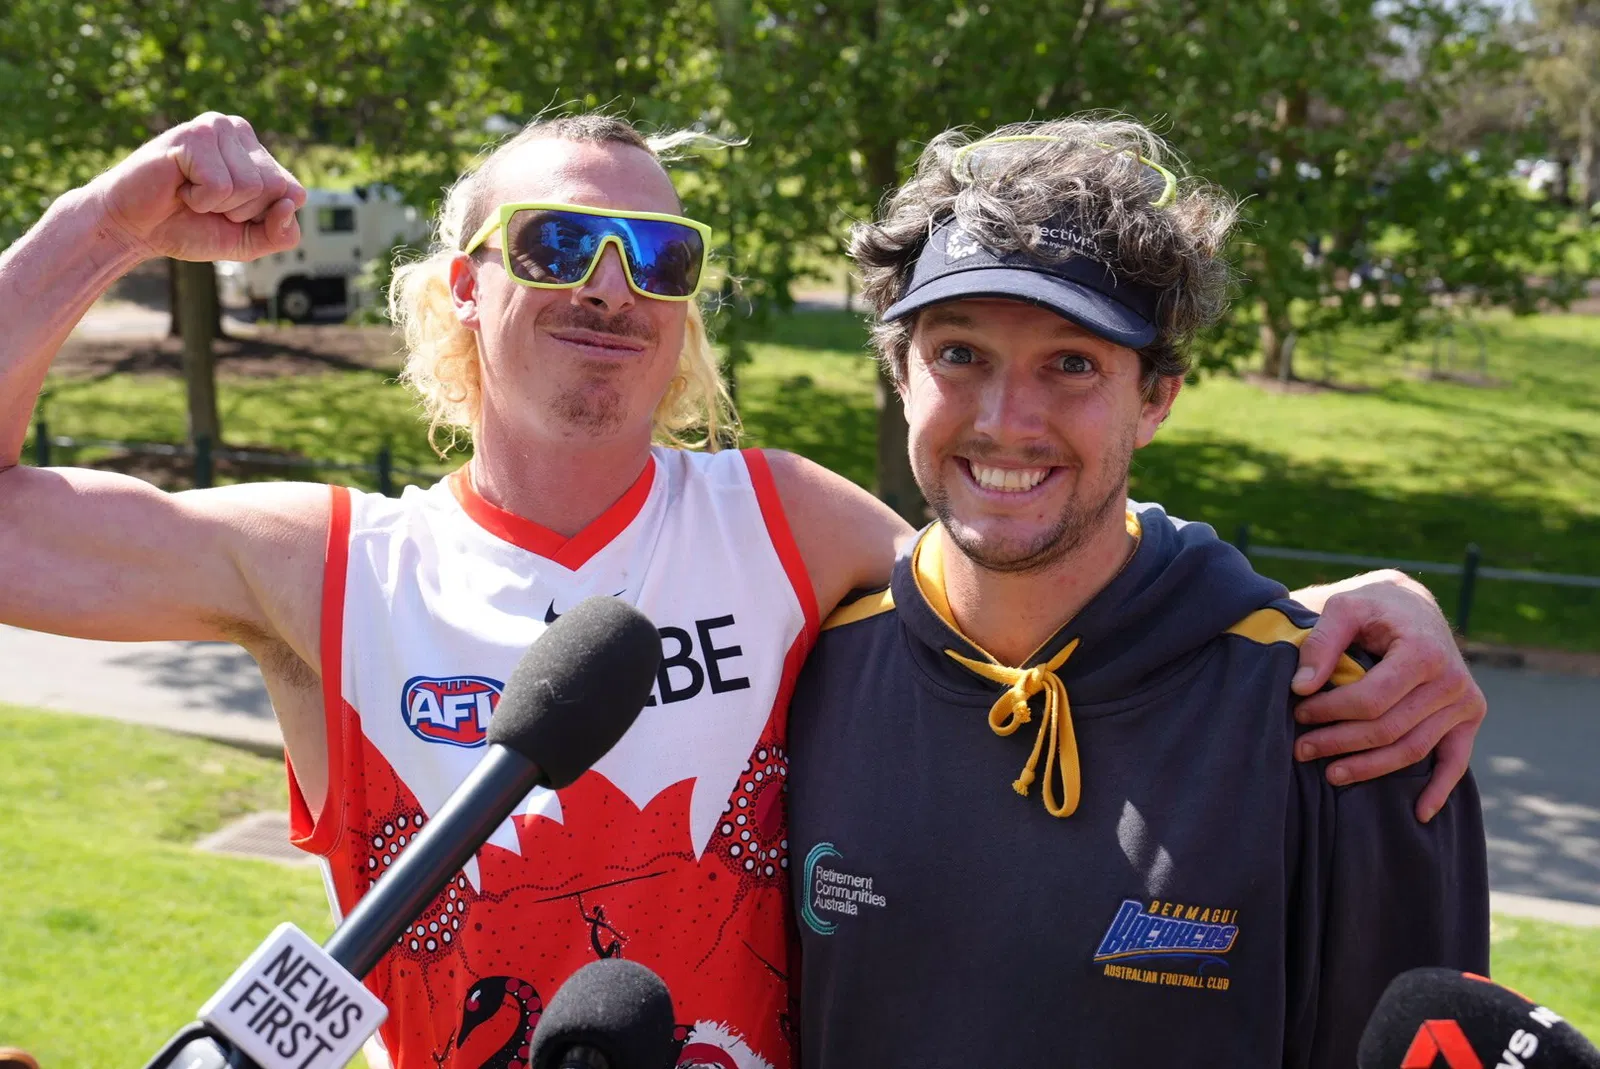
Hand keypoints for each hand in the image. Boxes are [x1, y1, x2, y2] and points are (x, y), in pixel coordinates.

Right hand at [84, 112, 305, 262]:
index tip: (231, 213)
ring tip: (191, 193)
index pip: (296, 193)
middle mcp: (242, 131)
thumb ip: (280, 234)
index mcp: (259, 153)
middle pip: (276, 189)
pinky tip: (180, 185)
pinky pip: (220, 186)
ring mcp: (218, 127)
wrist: (133, 227)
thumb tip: (290, 204)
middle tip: (207, 203)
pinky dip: (199, 199)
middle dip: (242, 211)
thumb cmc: (189, 227)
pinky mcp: (195, 134)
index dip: (264, 217)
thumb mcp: (247, 241)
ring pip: (250, 187)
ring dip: (218, 205)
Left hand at [1289, 571, 1485, 821]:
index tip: (1299, 714)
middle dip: (1341, 743)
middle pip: (1389, 729)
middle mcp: (1452, 680)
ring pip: (1413, 750)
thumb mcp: (1343, 607)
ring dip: (1371, 768)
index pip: (1372, 699)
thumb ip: (1321, 643)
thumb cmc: (1371, 606)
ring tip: (1331, 774)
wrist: (1412, 604)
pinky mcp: (1469, 716)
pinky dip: (1439, 789)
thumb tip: (1301, 687)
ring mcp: (1464, 702)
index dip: (1331, 712)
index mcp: (1423, 652)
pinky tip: (1420, 813)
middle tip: (1302, 750)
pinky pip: (1456, 760)